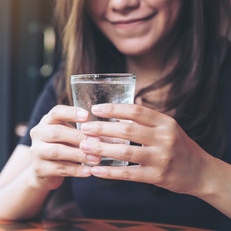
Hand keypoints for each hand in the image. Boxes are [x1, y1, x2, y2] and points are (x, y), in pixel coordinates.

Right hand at [29, 105, 98, 190]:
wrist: (45, 171)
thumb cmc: (63, 148)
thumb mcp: (69, 136)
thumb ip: (81, 132)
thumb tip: (105, 133)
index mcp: (47, 121)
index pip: (56, 112)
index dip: (71, 112)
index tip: (87, 116)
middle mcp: (38, 133)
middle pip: (56, 132)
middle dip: (78, 137)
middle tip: (97, 142)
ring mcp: (36, 151)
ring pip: (57, 151)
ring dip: (79, 155)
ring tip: (96, 159)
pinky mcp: (39, 168)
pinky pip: (59, 168)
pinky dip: (75, 170)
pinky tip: (88, 171)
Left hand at [79, 103, 213, 195]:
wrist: (199, 171)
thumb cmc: (177, 146)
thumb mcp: (167, 127)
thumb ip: (145, 121)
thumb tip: (114, 112)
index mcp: (165, 122)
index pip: (136, 111)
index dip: (114, 109)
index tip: (95, 109)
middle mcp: (164, 138)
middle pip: (128, 130)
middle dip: (103, 128)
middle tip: (85, 128)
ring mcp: (161, 158)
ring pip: (126, 152)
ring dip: (102, 148)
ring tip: (85, 146)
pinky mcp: (157, 176)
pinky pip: (129, 174)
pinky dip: (110, 172)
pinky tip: (96, 170)